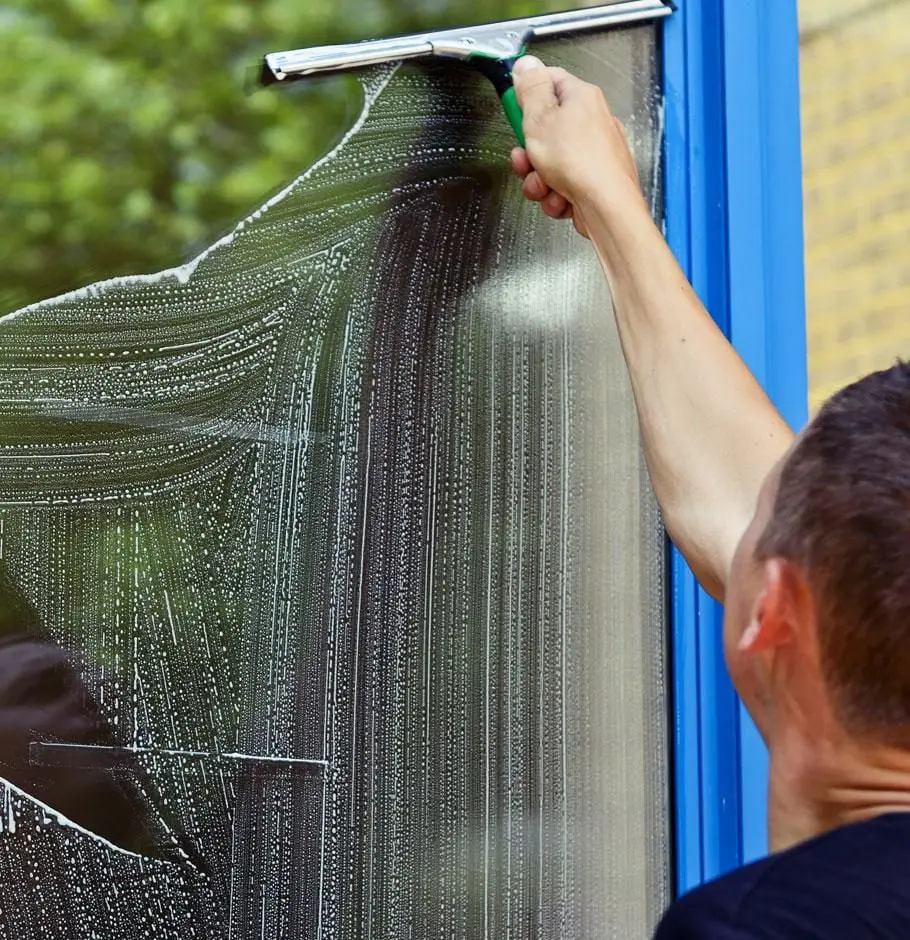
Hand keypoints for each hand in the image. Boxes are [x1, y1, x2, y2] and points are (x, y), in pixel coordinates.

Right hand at [510, 56, 644, 237]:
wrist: (606, 206)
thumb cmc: (580, 163)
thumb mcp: (541, 118)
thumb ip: (530, 89)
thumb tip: (526, 65)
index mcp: (581, 98)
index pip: (548, 81)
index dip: (526, 95)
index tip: (513, 107)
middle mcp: (591, 122)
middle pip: (545, 129)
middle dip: (528, 151)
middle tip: (526, 157)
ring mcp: (594, 153)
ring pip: (549, 162)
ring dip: (538, 178)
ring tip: (545, 184)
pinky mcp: (592, 181)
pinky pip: (561, 184)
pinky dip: (555, 195)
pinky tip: (560, 198)